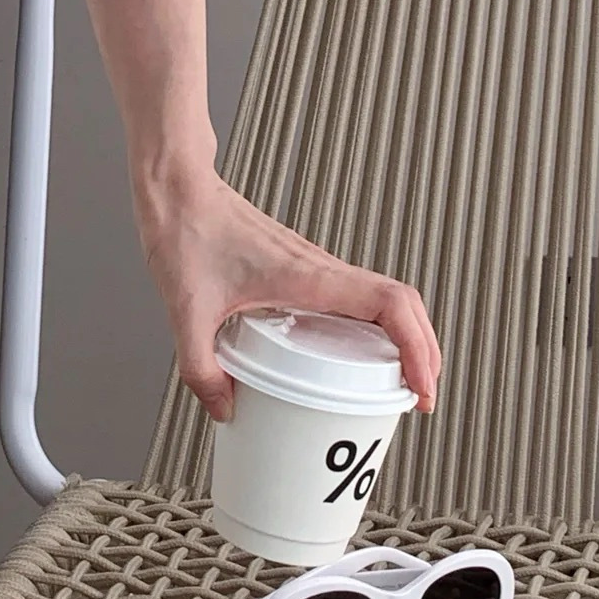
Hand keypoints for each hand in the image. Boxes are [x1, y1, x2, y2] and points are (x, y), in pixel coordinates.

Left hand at [135, 164, 441, 422]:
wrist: (176, 188)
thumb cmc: (185, 232)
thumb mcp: (186, 311)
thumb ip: (201, 368)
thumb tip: (225, 410)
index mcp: (307, 275)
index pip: (390, 303)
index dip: (418, 347)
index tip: (422, 389)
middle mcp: (321, 269)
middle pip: (401, 304)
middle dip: (423, 350)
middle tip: (419, 397)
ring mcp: (315, 267)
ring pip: (383, 299)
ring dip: (404, 337)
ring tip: (401, 382)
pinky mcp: (301, 269)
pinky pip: (354, 298)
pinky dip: (373, 326)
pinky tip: (354, 356)